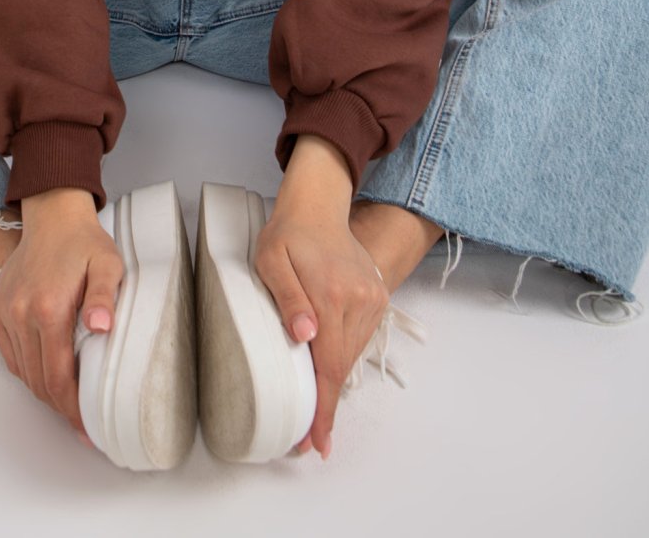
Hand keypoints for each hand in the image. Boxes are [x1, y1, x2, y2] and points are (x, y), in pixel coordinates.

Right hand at [0, 199, 123, 440]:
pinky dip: (26, 373)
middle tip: (81, 423)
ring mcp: (5, 312)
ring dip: (43, 392)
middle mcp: (21, 314)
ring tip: (67, 404)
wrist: (52, 215)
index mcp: (49, 307)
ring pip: (22, 372)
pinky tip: (45, 377)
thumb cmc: (84, 241)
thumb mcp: (108, 263)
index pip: (58, 375)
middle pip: (38, 380)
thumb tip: (102, 327)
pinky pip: (10, 356)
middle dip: (60, 407)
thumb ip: (105, 296)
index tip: (88, 427)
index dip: (73, 407)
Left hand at [253, 206, 387, 458]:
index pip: (329, 366)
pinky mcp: (377, 295)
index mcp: (331, 294)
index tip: (316, 443)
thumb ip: (287, 298)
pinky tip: (326, 367)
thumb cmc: (286, 233)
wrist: (317, 207)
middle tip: (306, 437)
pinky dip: (343, 357)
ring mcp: (372, 298)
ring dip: (334, 382)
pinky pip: (360, 339)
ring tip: (315, 409)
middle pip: (342, 367)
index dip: (323, 409)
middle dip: (325, 405)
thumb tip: (304, 336)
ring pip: (352, 355)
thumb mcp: (271, 259)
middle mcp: (359, 299)